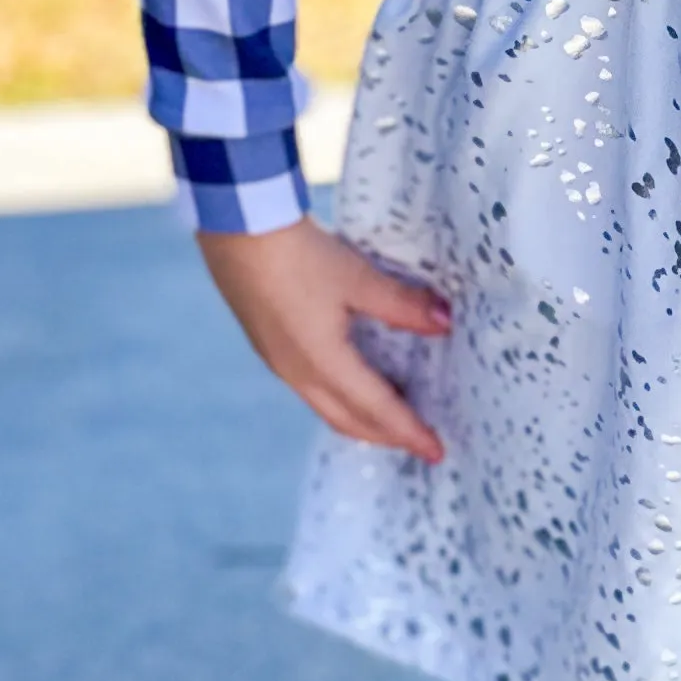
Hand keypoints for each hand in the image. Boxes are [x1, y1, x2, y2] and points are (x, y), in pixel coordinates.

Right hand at [198, 220, 450, 462]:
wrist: (236, 228)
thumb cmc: (298, 254)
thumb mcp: (358, 277)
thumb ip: (403, 305)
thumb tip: (444, 323)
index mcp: (323, 363)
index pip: (377, 409)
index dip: (409, 431)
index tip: (435, 451)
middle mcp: (297, 372)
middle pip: (348, 420)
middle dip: (385, 435)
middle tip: (417, 443)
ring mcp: (278, 361)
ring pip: (326, 406)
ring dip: (360, 419)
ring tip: (390, 419)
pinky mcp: (267, 344)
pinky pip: (309, 388)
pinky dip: (338, 398)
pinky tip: (350, 381)